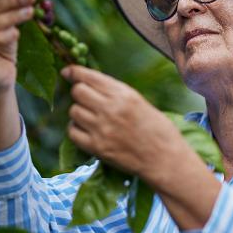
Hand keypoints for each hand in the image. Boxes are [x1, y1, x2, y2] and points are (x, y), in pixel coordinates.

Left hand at [61, 65, 187, 183]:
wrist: (165, 159)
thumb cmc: (158, 130)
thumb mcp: (139, 102)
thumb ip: (116, 93)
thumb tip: (91, 85)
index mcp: (124, 94)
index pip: (90, 77)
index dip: (75, 72)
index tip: (67, 72)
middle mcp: (110, 109)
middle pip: (77, 92)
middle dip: (79, 93)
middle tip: (86, 99)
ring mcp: (102, 129)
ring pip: (73, 111)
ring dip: (79, 112)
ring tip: (91, 117)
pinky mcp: (97, 148)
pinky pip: (73, 132)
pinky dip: (76, 129)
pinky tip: (87, 130)